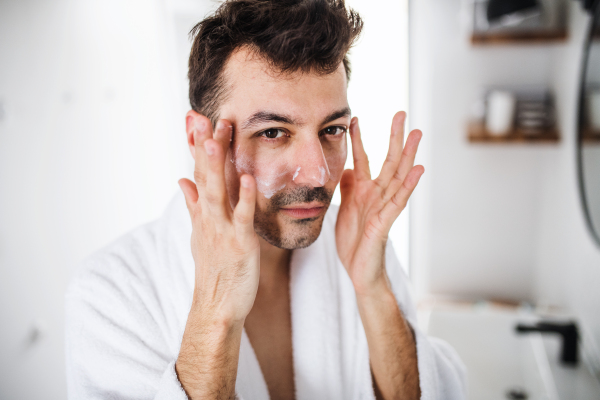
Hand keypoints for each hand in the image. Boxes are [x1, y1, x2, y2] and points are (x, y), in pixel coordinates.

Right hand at [179, 113, 259, 323]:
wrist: (217, 307)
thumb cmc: (214, 271)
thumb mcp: (200, 234)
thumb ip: (193, 205)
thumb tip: (182, 179)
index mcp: (203, 214)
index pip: (199, 173)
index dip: (198, 147)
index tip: (198, 120)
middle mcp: (209, 218)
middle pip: (205, 176)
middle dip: (205, 145)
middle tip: (206, 116)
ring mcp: (222, 230)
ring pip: (217, 191)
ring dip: (216, 164)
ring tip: (216, 136)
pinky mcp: (239, 244)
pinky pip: (241, 217)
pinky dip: (243, 197)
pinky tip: (246, 177)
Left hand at [336, 112, 423, 296]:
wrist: (358, 272)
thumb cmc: (354, 242)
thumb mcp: (345, 209)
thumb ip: (348, 188)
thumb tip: (350, 168)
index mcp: (364, 192)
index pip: (363, 159)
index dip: (359, 140)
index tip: (355, 119)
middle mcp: (377, 196)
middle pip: (389, 161)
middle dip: (395, 138)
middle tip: (402, 114)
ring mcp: (384, 208)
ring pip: (398, 177)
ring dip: (408, 156)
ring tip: (416, 135)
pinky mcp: (385, 224)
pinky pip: (398, 202)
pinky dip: (408, 186)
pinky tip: (418, 170)